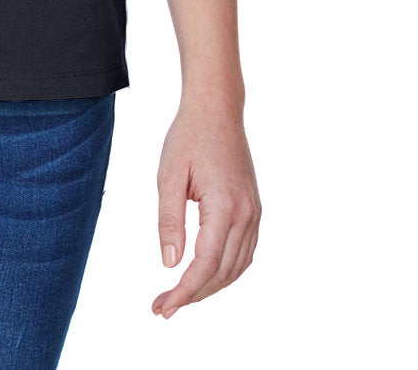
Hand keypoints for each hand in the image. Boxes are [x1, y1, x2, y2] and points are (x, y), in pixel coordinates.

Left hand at [152, 97, 260, 318]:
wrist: (217, 109)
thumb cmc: (188, 137)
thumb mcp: (169, 176)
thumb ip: (169, 221)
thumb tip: (170, 265)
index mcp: (225, 206)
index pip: (206, 264)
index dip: (184, 292)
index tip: (162, 307)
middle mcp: (247, 214)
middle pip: (222, 272)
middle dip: (193, 295)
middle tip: (163, 307)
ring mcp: (254, 212)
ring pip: (237, 267)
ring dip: (210, 287)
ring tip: (180, 296)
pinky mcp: (253, 209)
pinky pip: (245, 252)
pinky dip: (226, 271)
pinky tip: (205, 274)